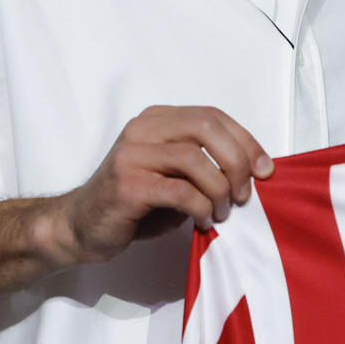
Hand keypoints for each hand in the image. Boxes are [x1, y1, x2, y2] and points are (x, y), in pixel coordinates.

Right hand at [41, 105, 273, 267]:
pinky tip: (203, 221)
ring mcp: (132, 155)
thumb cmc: (134, 204)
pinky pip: (179, 190)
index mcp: (157, 120)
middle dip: (237, 161)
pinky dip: (201, 206)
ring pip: (195, 159)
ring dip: (220, 189)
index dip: (246, 140)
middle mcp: (143, 129)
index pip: (213, 116)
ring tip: (222, 212)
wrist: (79, 227)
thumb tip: (254, 171)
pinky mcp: (127, 185)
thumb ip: (204, 165)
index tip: (265, 170)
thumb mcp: (173, 176)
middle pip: (206, 128)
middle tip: (245, 194)